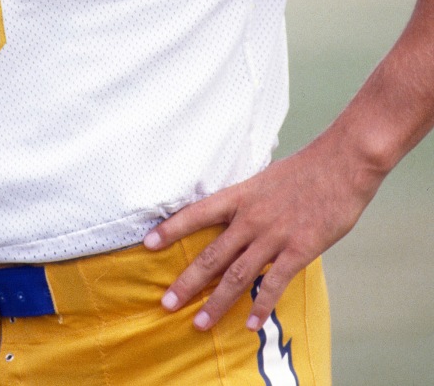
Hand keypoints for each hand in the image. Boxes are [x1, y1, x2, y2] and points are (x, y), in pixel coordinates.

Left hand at [143, 136, 380, 330]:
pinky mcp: (298, 250)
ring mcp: (274, 235)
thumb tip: (234, 212)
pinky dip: (260, 306)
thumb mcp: (266, 178)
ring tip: (199, 323)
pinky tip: (248, 324)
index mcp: (240, 196)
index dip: (171, 229)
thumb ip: (248, 199)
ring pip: (237, 275)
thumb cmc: (306, 169)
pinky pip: (274, 284)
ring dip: (216, 302)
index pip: (197, 212)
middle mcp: (251, 218)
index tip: (147, 244)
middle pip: (211, 254)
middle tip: (166, 304)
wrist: (341, 164)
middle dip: (186, 282)